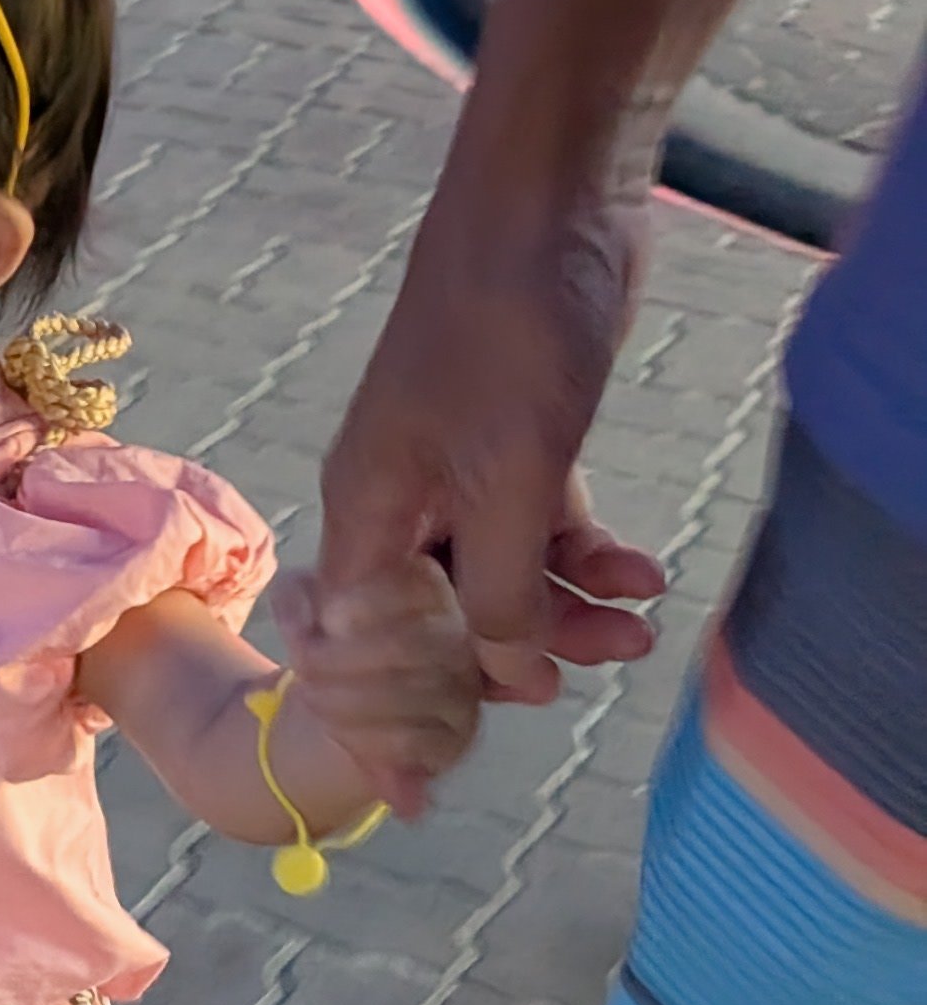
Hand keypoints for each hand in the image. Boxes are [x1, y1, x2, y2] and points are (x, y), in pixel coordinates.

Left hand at [274, 556, 484, 821]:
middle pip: (407, 646)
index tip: (327, 619)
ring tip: (309, 695)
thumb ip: (294, 597)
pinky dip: (361, 739)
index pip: (417, 587)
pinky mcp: (453, 740)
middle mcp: (460, 638)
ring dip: (342, 701)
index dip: (368, 601)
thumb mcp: (304, 605)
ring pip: (408, 697)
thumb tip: (302, 623)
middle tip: (303, 667)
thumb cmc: (333, 641)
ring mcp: (463, 692)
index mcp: (431, 591)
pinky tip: (334, 728)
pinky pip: (410, 743)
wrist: (346, 706)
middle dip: (340, 660)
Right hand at [315, 171, 664, 767]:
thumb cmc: (505, 331)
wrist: (550, 205)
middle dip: (516, 657)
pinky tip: (640, 569)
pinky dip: (588, 555)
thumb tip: (508, 681)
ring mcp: (457, 472)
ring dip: (570, 607)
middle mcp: (400, 501)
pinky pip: (542, 529)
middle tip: (600, 668)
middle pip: (440, 621)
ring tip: (641, 619)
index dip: (389, 723)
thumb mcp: (511, 480)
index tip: (415, 799)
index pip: (362, 649)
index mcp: (366, 512)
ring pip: (502, 578)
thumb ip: (501, 592)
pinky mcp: (513, 443)